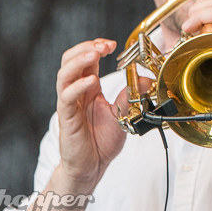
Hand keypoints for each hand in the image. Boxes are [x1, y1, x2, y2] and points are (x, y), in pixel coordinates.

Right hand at [54, 38, 129, 190]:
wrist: (92, 166)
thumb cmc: (102, 140)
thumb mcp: (122, 113)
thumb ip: (130, 95)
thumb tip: (147, 79)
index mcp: (88, 88)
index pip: (86, 59)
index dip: (96, 46)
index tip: (112, 44)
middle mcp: (76, 92)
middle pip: (70, 60)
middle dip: (86, 47)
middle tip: (104, 45)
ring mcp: (69, 104)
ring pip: (64, 75)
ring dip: (79, 60)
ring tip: (95, 52)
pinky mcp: (67, 118)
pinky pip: (67, 98)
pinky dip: (78, 86)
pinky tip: (91, 80)